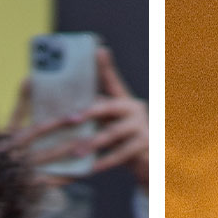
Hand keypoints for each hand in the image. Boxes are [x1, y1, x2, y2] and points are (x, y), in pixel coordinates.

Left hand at [9, 47, 148, 188]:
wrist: (151, 162)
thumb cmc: (124, 140)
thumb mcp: (111, 122)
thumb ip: (95, 113)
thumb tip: (66, 113)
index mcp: (123, 99)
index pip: (112, 80)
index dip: (105, 66)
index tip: (99, 50)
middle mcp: (135, 108)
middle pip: (109, 107)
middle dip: (89, 112)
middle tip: (71, 119)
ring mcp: (142, 126)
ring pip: (114, 133)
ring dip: (93, 142)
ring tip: (76, 151)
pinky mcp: (146, 145)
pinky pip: (122, 154)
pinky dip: (106, 161)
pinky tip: (92, 168)